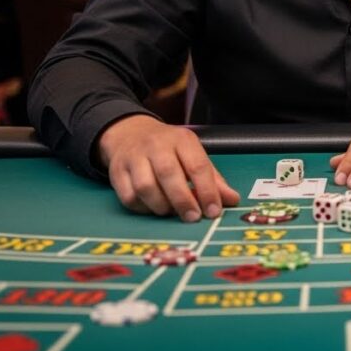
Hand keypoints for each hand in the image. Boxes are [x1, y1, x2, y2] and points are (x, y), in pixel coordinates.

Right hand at [97, 114, 239, 221]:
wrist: (130, 133)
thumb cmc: (169, 149)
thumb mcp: (193, 155)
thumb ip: (213, 179)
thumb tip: (232, 201)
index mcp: (182, 139)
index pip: (198, 165)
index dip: (208, 191)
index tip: (214, 211)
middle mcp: (157, 145)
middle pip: (169, 174)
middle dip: (183, 200)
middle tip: (193, 217)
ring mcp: (134, 157)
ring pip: (146, 186)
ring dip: (161, 205)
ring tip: (171, 212)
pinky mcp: (117, 171)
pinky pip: (129, 196)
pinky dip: (143, 208)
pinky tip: (153, 208)